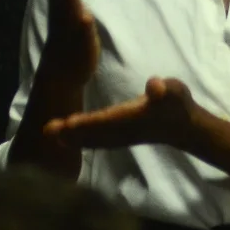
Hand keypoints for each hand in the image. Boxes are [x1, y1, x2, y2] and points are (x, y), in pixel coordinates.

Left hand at [45, 77, 202, 150]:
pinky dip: (79, 141)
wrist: (183, 128)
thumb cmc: (177, 104)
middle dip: (71, 132)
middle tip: (47, 130)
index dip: (88, 122)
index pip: (107, 120)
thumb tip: (155, 87)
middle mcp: (122, 130)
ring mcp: (118, 137)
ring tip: (48, 134)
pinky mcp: (116, 138)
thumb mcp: (175, 91)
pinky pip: (94, 141)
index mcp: (133, 117)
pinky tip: (63, 139)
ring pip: (91, 139)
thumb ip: (165, 89)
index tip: (68, 122)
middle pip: (93, 132)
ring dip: (70, 137)